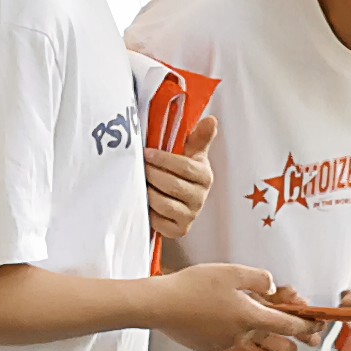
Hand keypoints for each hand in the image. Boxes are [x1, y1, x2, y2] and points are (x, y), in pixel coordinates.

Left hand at [144, 112, 216, 242]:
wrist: (179, 200)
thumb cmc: (182, 171)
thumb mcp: (191, 153)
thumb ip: (199, 137)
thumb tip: (211, 120)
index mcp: (205, 176)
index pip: (184, 167)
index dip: (163, 159)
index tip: (146, 153)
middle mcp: (200, 197)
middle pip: (172, 185)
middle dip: (152, 175)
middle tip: (140, 168)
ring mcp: (190, 216)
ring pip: (163, 204)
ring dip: (148, 192)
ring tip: (141, 184)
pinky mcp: (179, 230)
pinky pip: (159, 222)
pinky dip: (149, 211)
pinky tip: (144, 201)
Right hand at [149, 260, 303, 350]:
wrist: (160, 305)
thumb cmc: (192, 287)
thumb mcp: (231, 272)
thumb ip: (260, 279)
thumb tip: (273, 289)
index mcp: (250, 317)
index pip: (290, 326)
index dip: (308, 326)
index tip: (317, 325)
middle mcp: (242, 337)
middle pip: (284, 350)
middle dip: (296, 343)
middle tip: (298, 334)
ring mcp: (228, 348)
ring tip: (278, 343)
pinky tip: (253, 350)